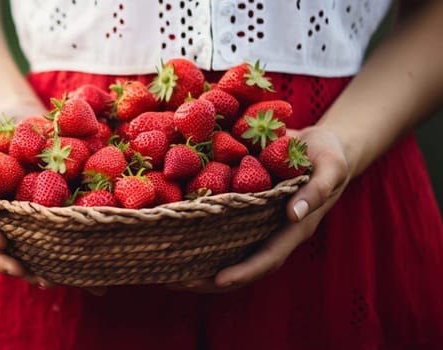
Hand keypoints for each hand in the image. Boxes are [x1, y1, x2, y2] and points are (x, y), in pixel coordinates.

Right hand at [0, 103, 57, 287]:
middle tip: (27, 272)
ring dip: (34, 268)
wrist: (22, 118)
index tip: (0, 241)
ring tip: (52, 279)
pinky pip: (47, 239)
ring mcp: (17, 220)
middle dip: (7, 263)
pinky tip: (75, 266)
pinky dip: (60, 254)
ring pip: (20, 251)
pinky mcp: (42, 217)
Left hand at [167, 126, 350, 292]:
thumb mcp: (331, 166)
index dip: (244, 271)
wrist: (318, 144)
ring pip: (225, 253)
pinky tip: (168, 239)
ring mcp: (255, 225)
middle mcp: (270, 232)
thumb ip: (318, 189)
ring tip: (164, 272)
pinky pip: (218, 231)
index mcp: (292, 228)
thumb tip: (294, 213)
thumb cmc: (327, 155)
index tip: (218, 280)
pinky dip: (195, 238)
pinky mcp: (241, 211)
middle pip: (240, 266)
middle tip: (175, 283)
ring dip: (196, 266)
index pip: (267, 258)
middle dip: (208, 279)